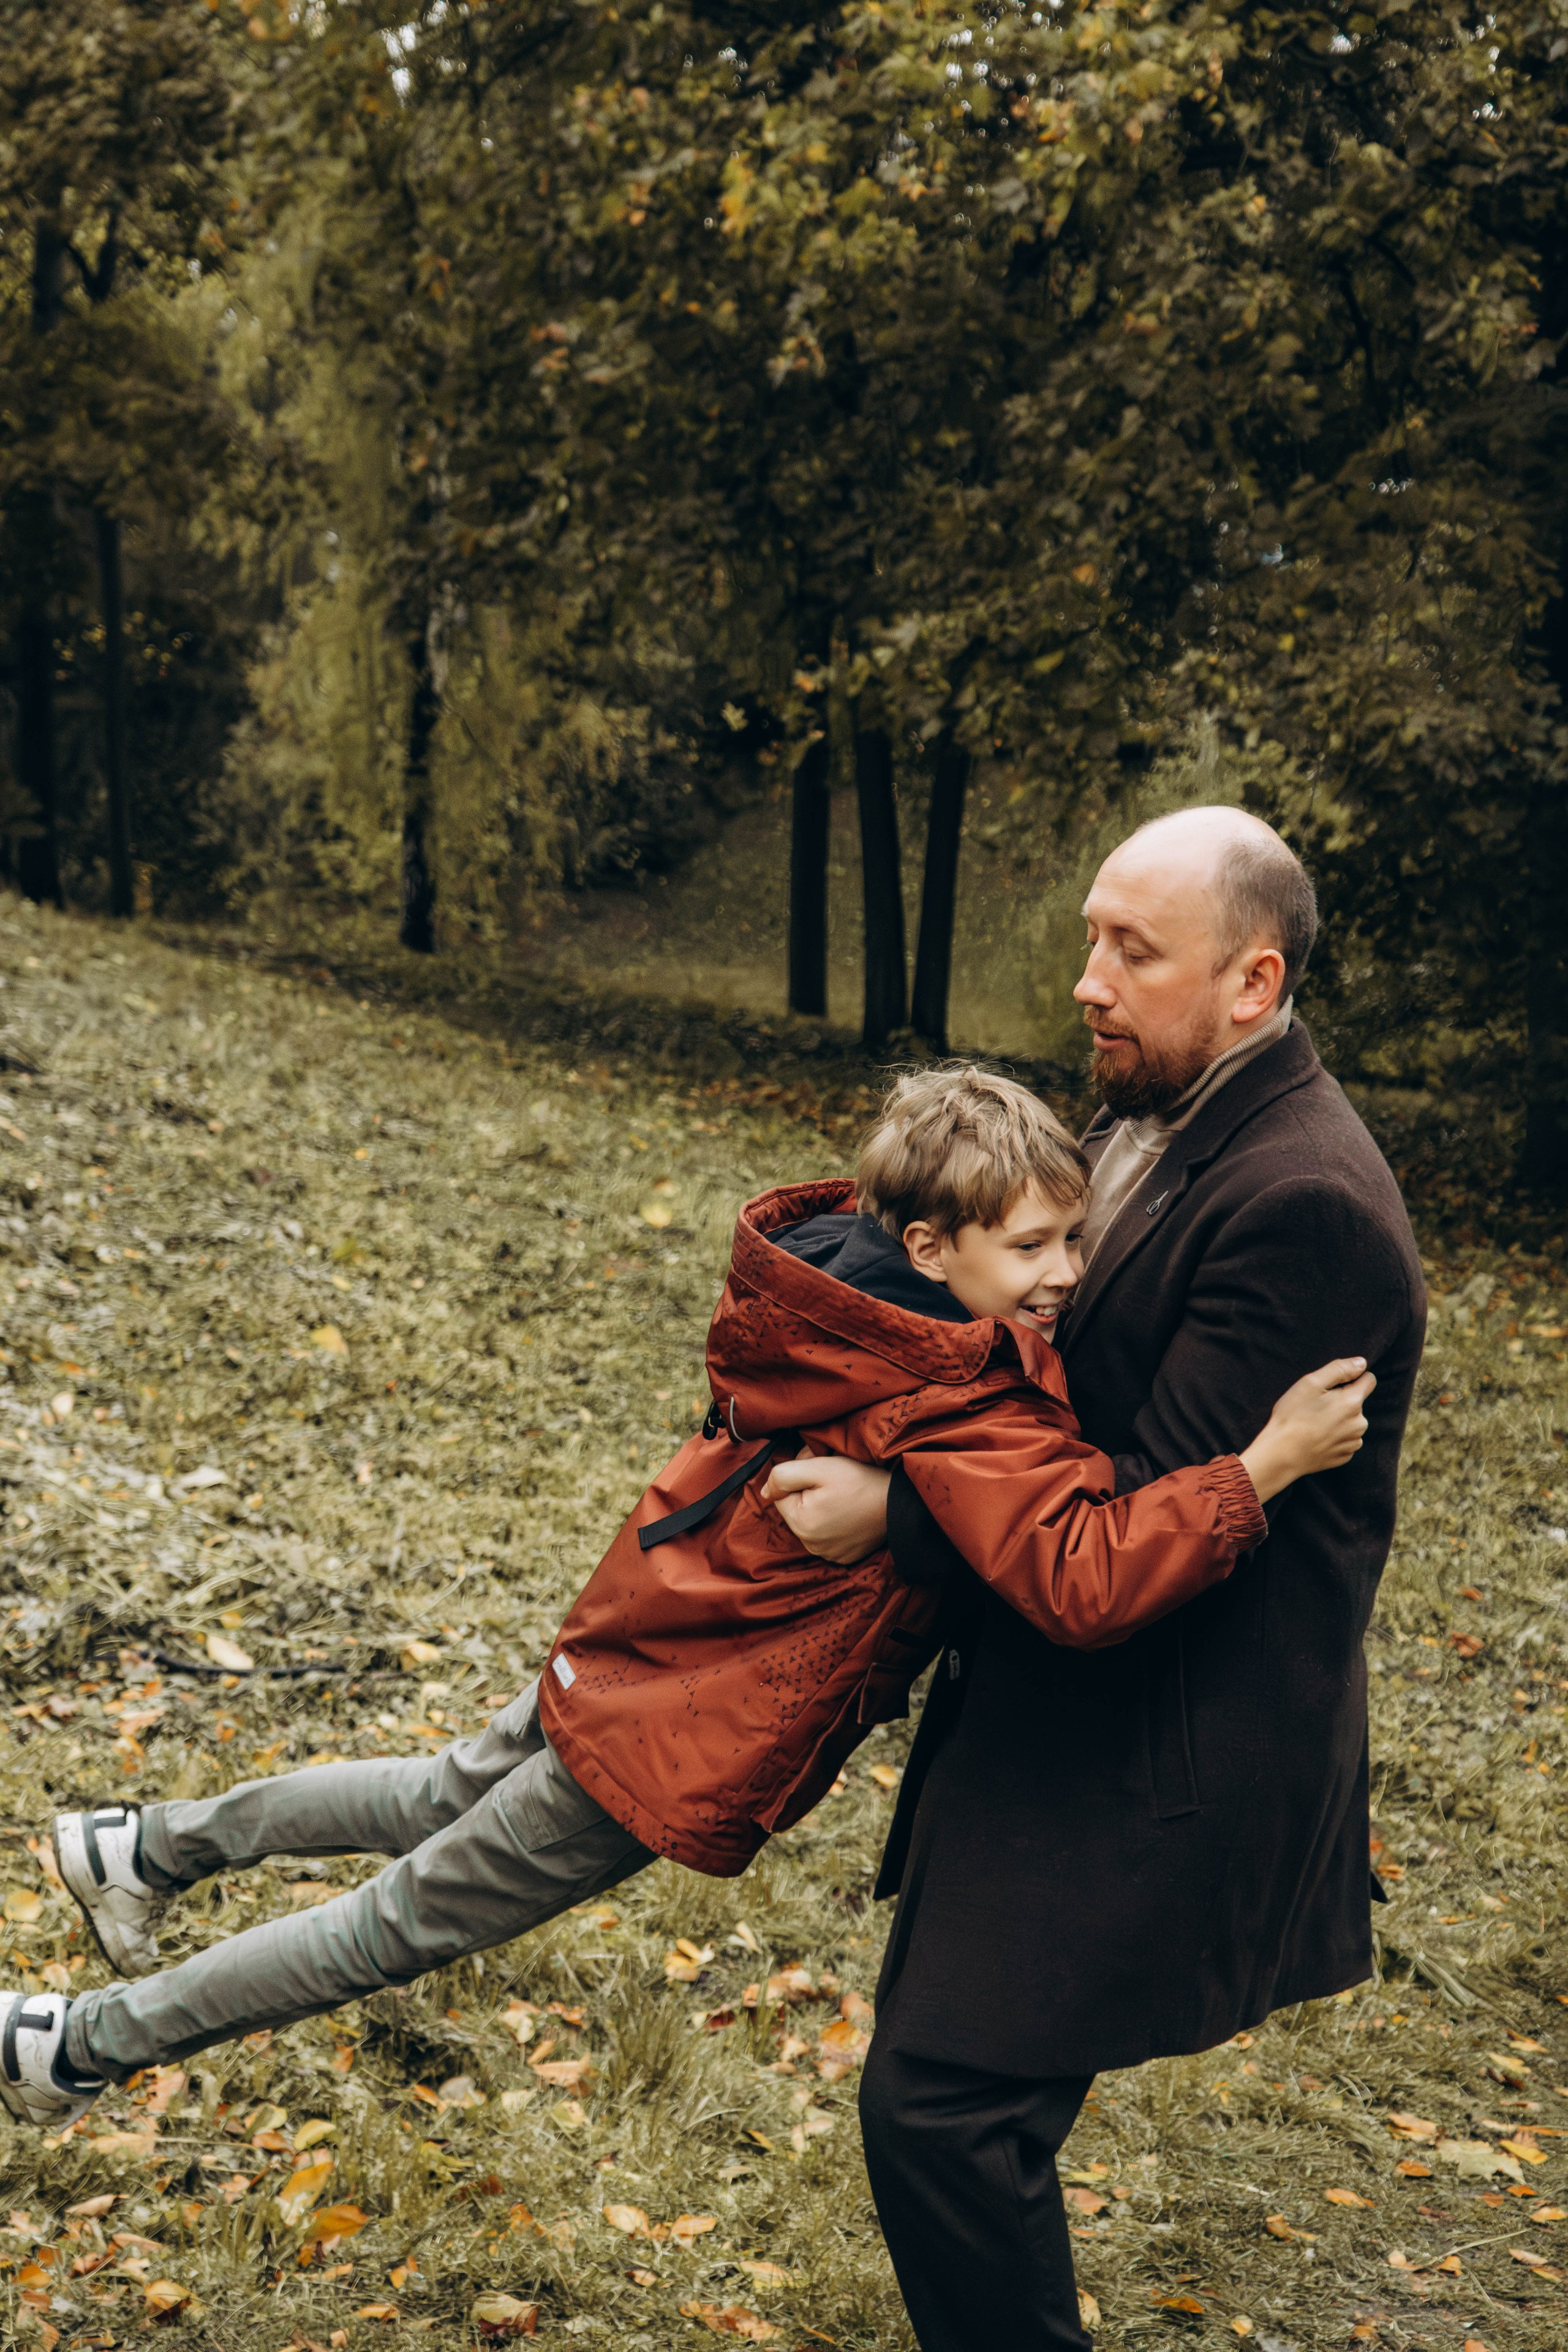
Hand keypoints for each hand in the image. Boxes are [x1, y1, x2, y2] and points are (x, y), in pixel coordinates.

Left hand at [758, 1452, 893, 1563]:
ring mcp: (828, 1554)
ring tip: (843, 1496)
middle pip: (796, 1509)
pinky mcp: (844, 1556)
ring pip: (811, 1522)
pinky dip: (834, 1522)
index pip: (781, 1494)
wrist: (900, 1504)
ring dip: (820, 1507)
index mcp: (801, 1524)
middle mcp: (811, 1545)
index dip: (797, 1476)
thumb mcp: (819, 1468)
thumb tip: (765, 1490)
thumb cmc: (860, 1481)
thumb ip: (784, 1476)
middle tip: (832, 1478)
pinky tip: (850, 1512)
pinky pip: (828, 1535)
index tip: (819, 1469)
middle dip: (807, 1491)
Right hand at [1240, 1357, 1376, 1503]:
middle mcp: (1359, 1423)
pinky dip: (1334, 1437)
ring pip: (1351, 1422)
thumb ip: (1339, 1369)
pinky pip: (1345, 1440)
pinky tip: (1316, 1437)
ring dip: (1338, 1420)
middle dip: (1341, 1401)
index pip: (1369, 1380)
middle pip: (1357, 1403)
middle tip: (1315, 1407)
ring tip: (1314, 1423)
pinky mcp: (1345, 1456)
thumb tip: (1362, 1363)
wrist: (1282, 1454)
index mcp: (1353, 1402)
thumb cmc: (1293, 1416)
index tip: (1333, 1385)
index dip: (1351, 1378)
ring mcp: (1353, 1442)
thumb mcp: (1310, 1383)